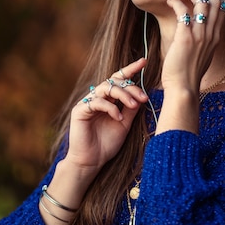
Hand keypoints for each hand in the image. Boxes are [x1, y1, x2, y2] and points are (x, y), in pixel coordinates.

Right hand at [63, 57, 147, 175]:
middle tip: (143, 98)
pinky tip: (118, 117)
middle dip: (131, 87)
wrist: (91, 162)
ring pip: (106, 88)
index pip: (119, 79)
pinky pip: (97, 102)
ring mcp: (87, 102)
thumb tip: (143, 94)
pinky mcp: (80, 110)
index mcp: (108, 99)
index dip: (130, 69)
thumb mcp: (125, 124)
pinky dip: (110, 108)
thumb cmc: (107, 145)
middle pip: (114, 81)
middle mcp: (97, 97)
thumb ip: (131, 109)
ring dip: (123, 95)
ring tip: (134, 105)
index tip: (144, 61)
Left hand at [162, 0, 224, 101]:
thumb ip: (203, 39)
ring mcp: (200, 35)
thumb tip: (199, 29)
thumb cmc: (189, 72)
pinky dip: (177, 2)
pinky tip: (170, 1)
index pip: (224, 8)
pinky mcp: (186, 36)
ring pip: (202, 2)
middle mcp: (212, 34)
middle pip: (216, 1)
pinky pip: (184, 11)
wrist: (184, 87)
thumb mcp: (202, 54)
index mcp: (217, 37)